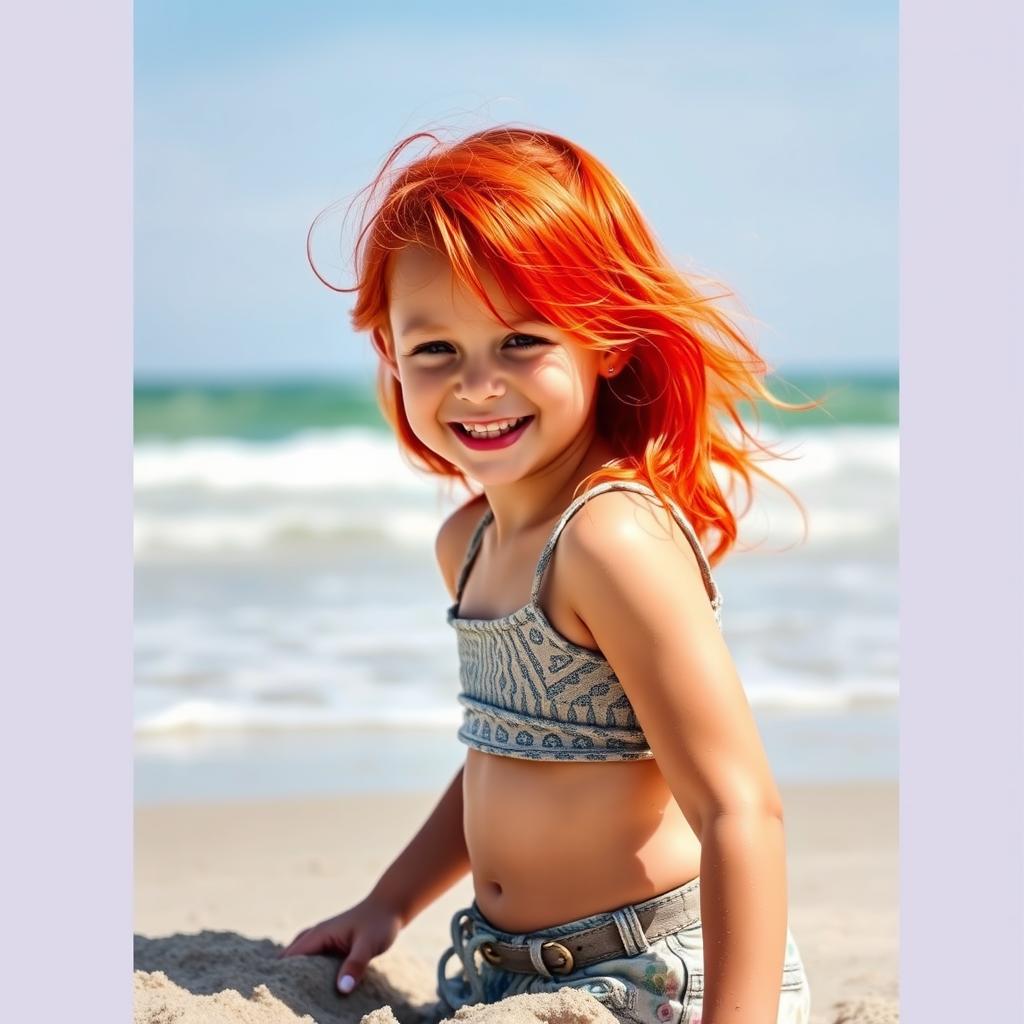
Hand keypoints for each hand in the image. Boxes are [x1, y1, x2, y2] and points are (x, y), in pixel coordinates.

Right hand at [276, 896, 403, 994]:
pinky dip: (308, 971)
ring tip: (292, 997)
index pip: (290, 957)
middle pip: (290, 958)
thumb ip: (355, 964)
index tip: (277, 995)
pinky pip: (312, 959)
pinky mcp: (332, 944)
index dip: (282, 975)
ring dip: (296, 974)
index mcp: (320, 934)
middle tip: (282, 1001)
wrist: (391, 906)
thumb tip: (342, 989)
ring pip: (300, 958)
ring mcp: (323, 938)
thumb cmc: (380, 922)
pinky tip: (311, 986)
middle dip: (285, 977)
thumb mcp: (369, 944)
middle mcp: (317, 935)